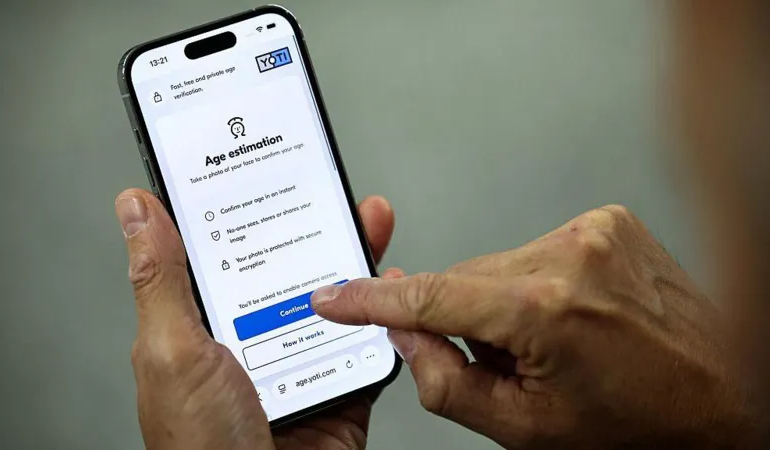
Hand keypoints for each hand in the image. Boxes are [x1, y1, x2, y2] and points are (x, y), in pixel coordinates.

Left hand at [115, 189, 395, 449]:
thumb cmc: (202, 449)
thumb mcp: (173, 353)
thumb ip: (163, 281)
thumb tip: (136, 211)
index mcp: (201, 325)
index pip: (220, 250)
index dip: (238, 207)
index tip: (256, 167)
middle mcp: (248, 338)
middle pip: (284, 265)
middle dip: (310, 222)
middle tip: (326, 186)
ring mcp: (293, 360)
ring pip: (328, 296)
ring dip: (351, 258)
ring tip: (366, 220)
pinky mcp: (335, 383)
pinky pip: (364, 342)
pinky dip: (382, 316)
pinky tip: (388, 286)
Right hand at [312, 205, 760, 448]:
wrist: (724, 398)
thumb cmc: (638, 426)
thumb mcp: (524, 428)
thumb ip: (444, 381)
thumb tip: (406, 334)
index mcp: (544, 310)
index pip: (430, 297)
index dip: (373, 300)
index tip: (337, 296)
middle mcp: (568, 254)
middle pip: (464, 279)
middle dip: (466, 320)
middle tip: (507, 362)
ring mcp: (593, 231)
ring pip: (498, 263)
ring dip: (503, 302)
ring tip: (551, 342)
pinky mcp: (609, 221)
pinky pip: (537, 249)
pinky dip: (534, 283)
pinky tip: (570, 315)